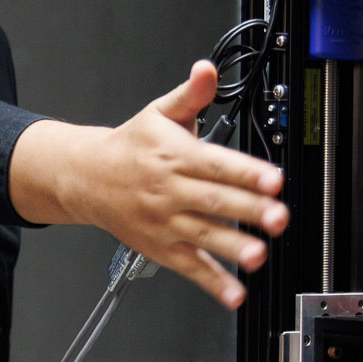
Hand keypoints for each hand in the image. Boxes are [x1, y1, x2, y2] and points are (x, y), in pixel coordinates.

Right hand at [11, 60, 288, 307]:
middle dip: (248, 210)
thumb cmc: (128, 147)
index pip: (215, 163)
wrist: (83, 178)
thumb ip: (191, 95)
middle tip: (278, 217)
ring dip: (232, 248)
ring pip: (202, 236)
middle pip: (214, 200)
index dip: (246, 171)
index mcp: (174, 155)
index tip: (274, 179)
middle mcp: (170, 190)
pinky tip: (233, 292)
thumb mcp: (158, 113)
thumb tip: (207, 69)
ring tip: (258, 255)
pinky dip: (211, 281)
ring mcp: (164, 222)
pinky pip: (189, 266)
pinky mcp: (160, 248)